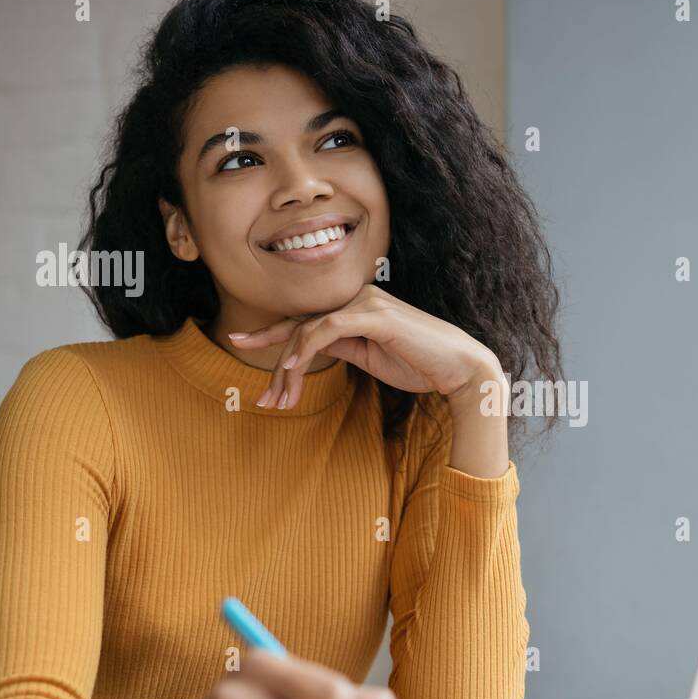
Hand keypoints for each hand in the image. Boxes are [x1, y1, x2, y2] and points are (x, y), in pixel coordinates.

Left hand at [230, 283, 502, 409]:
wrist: (460, 368)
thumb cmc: (422, 365)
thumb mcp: (372, 358)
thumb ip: (343, 348)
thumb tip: (311, 352)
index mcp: (355, 308)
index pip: (304, 320)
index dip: (268, 332)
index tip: (237, 340)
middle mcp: (356, 298)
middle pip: (300, 328)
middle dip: (275, 365)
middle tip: (263, 399)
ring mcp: (365, 303)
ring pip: (308, 331)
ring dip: (289, 368)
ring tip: (279, 400)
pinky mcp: (373, 315)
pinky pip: (327, 328)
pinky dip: (306, 347)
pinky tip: (293, 369)